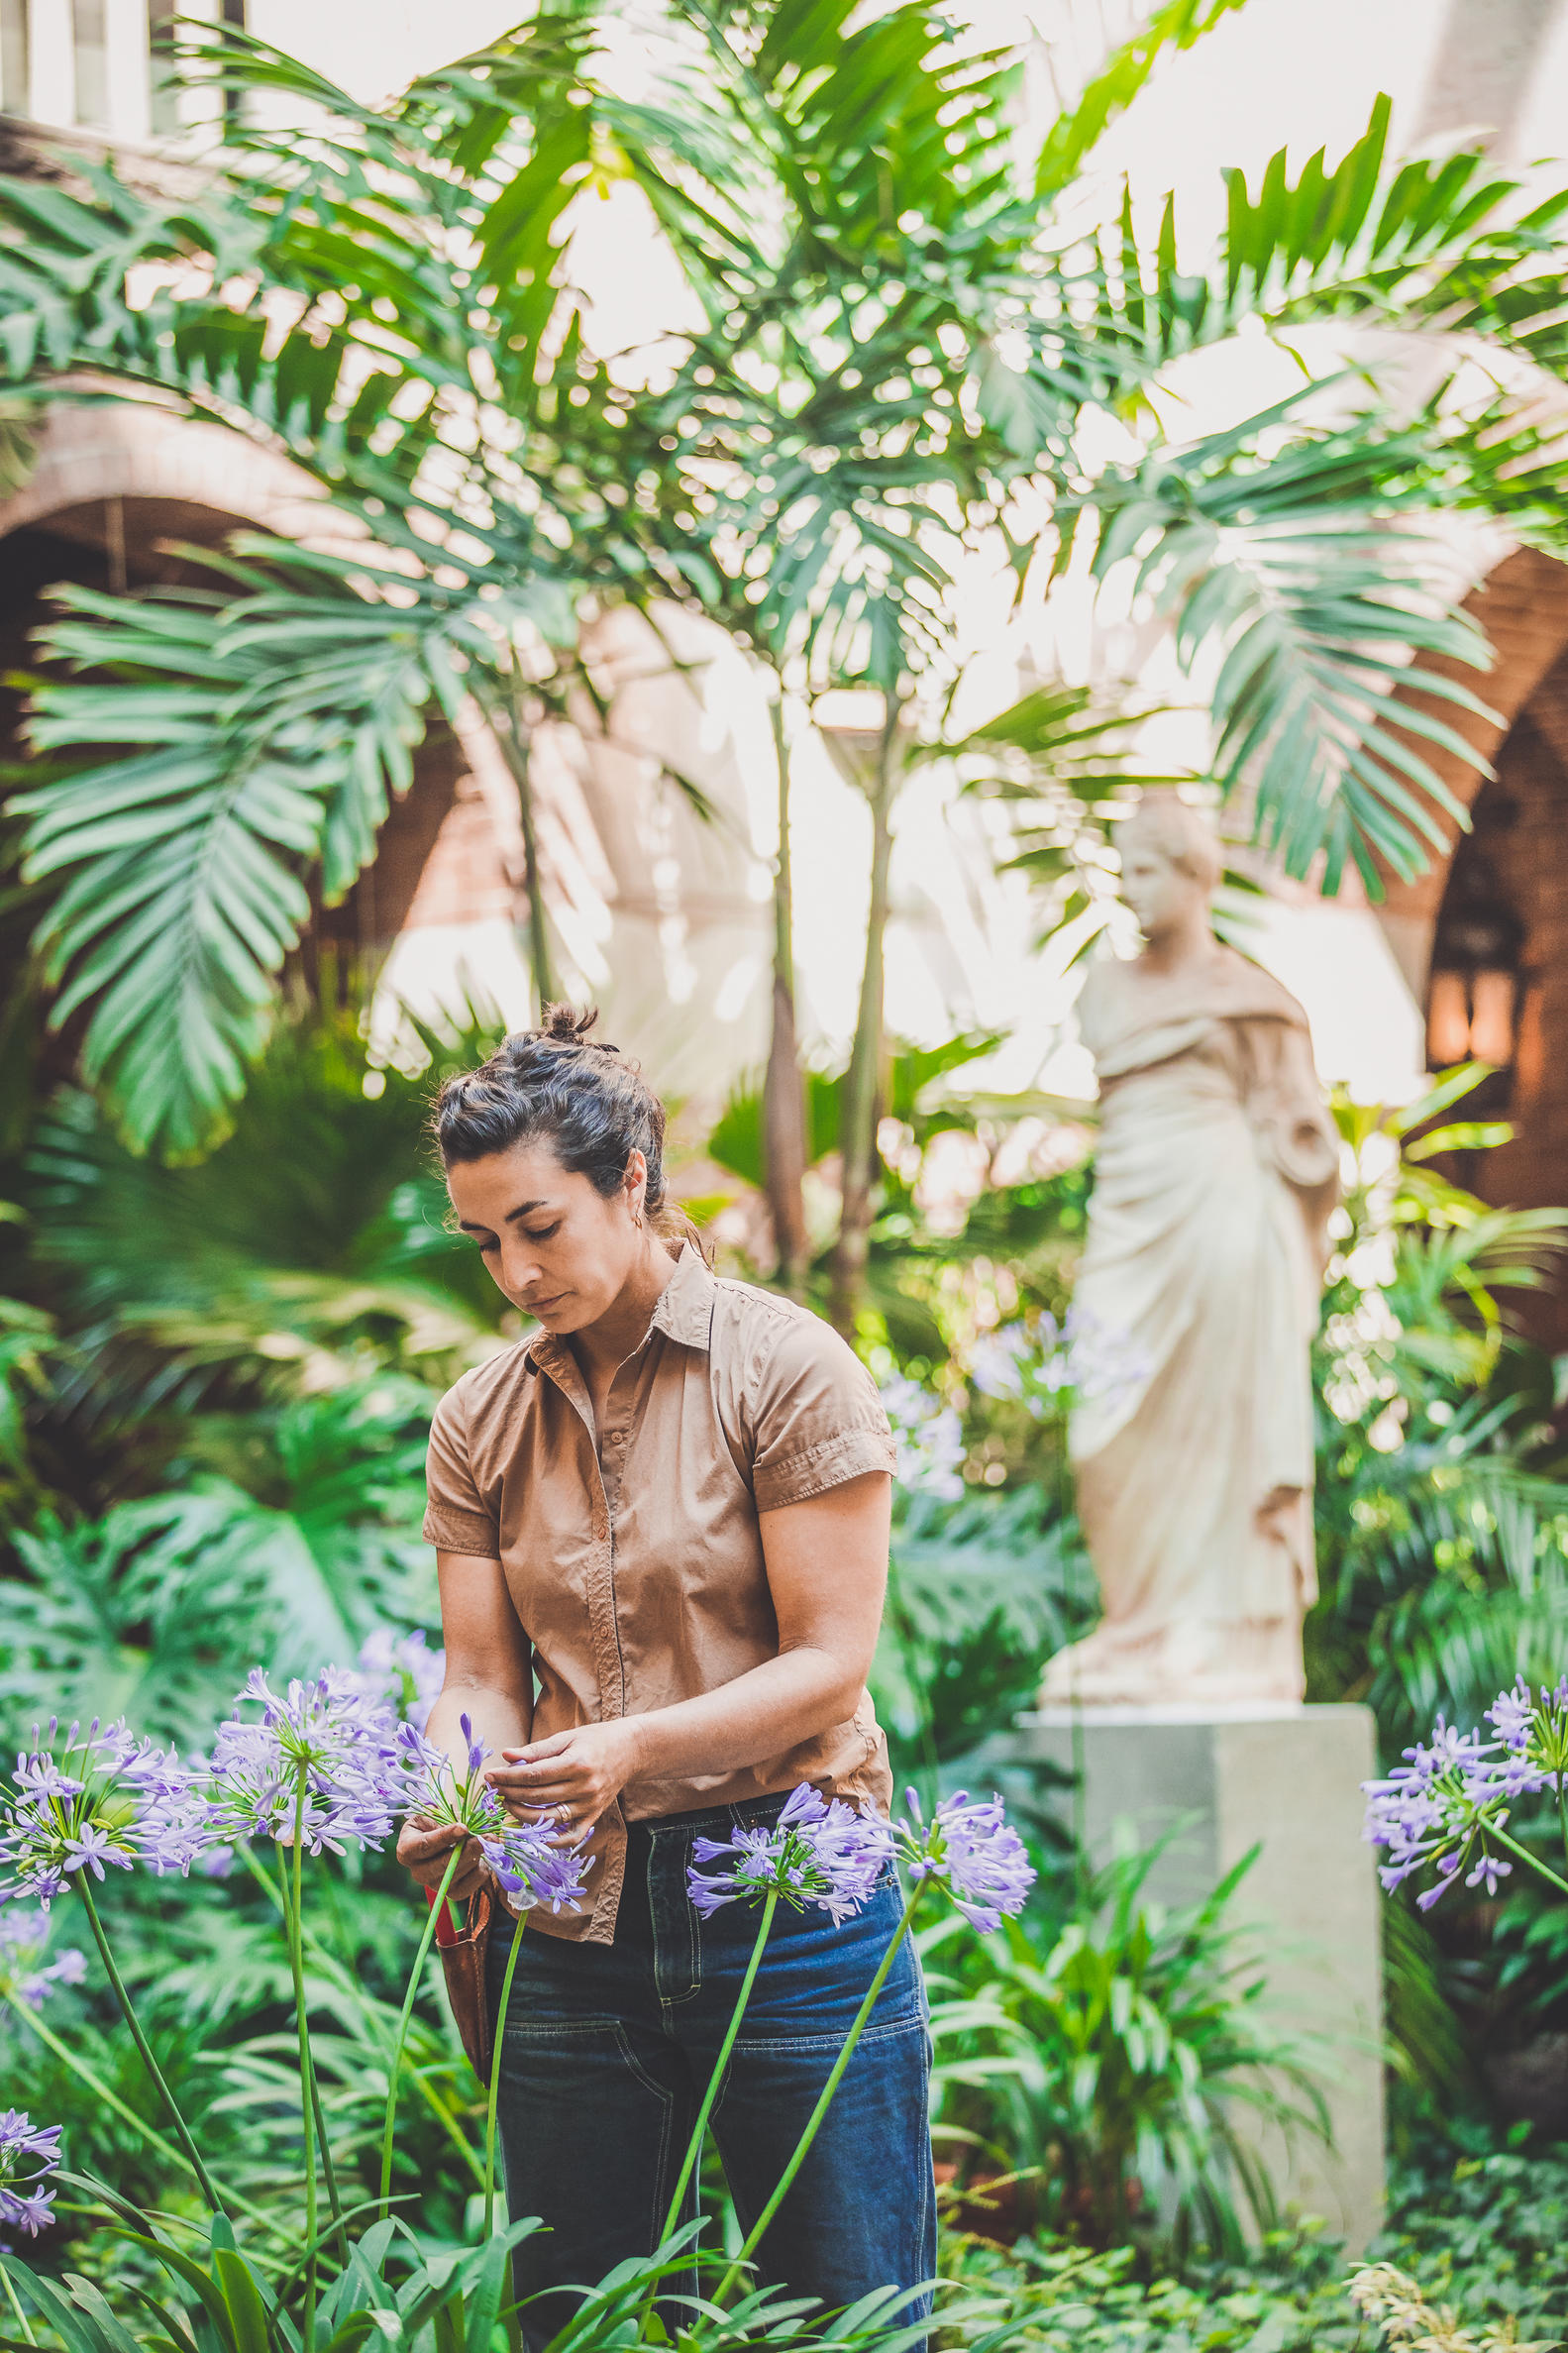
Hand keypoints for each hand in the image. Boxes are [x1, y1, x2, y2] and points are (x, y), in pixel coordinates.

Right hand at [397, 1815, 486, 1901]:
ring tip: (488, 1841)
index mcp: (407, 1850)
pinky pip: (470, 1886)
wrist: (442, 1839)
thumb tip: (462, 1830)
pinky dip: (480, 1870)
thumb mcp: (433, 1816)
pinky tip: (483, 1857)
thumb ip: (443, 1821)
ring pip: (458, 1874)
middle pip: (443, 1864)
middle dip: (467, 1849)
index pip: (424, 1846)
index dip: (444, 1837)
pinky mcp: (453, 1893)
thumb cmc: (436, 1823)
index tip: (464, 1828)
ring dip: (476, 1856)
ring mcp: (435, 1885)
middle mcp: (418, 1872)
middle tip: (486, 1838)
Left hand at [487, 1720, 642, 1839]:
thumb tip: (506, 1756)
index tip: (490, 1775)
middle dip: (510, 1793)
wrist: (630, 1751)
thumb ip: (536, 1749)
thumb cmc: (595, 1740)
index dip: (509, 1777)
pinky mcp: (594, 1816)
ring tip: (507, 1804)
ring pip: (549, 1818)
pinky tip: (534, 1835)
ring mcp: (590, 1805)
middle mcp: (584, 1787)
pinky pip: (571, 1836)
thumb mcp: (566, 1737)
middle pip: (538, 1797)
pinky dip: (553, 1841)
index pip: (534, 1774)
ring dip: (522, 1815)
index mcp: (576, 1763)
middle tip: (493, 1788)